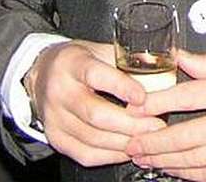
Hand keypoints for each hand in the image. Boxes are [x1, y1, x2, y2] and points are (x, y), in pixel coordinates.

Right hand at [24, 40, 165, 167]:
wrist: (42, 74)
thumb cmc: (78, 61)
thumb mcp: (100, 50)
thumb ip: (128, 60)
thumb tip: (163, 71)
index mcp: (72, 63)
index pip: (97, 75)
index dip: (122, 87)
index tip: (144, 97)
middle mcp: (60, 92)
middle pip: (96, 114)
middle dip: (131, 123)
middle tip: (157, 125)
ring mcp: (54, 118)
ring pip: (92, 138)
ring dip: (124, 142)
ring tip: (148, 139)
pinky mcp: (56, 138)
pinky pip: (85, 154)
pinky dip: (110, 155)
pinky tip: (128, 150)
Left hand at [124, 50, 205, 180]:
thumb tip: (178, 57)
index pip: (188, 96)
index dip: (158, 103)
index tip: (137, 106)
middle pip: (186, 135)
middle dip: (153, 141)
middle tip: (131, 142)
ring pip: (197, 160)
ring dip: (167, 161)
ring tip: (146, 157)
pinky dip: (192, 176)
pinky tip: (176, 170)